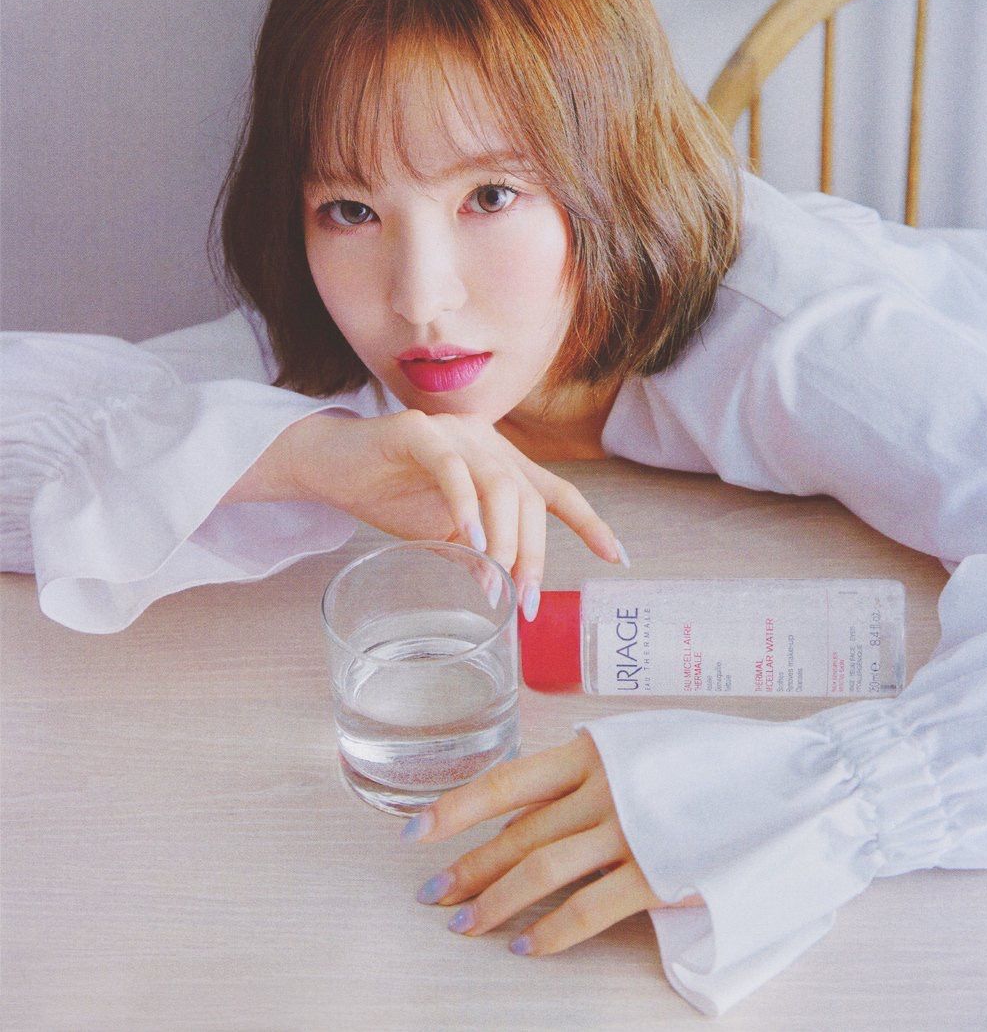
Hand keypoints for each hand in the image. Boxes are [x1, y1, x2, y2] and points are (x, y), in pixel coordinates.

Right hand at [277, 408, 623, 613]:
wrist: (325, 465)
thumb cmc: (386, 493)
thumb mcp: (440, 532)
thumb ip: (474, 551)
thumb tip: (501, 588)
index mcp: (498, 460)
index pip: (554, 490)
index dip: (588, 523)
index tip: (616, 558)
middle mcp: (484, 439)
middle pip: (531, 495)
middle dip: (534, 552)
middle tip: (524, 600)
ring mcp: (452, 431)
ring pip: (500, 484)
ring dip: (505, 539)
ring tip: (498, 581)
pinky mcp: (415, 432)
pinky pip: (453, 468)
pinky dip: (467, 506)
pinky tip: (472, 541)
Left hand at [400, 731, 702, 955]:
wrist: (785, 778)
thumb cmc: (711, 759)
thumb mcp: (642, 745)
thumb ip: (593, 770)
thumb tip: (541, 799)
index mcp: (591, 751)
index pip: (505, 782)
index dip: (455, 809)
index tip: (416, 832)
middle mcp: (601, 787)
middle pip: (516, 835)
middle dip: (468, 869)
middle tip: (433, 895)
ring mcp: (629, 830)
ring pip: (540, 871)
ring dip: (495, 903)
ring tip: (466, 925)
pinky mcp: (657, 873)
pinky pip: (589, 909)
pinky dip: (552, 933)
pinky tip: (527, 947)